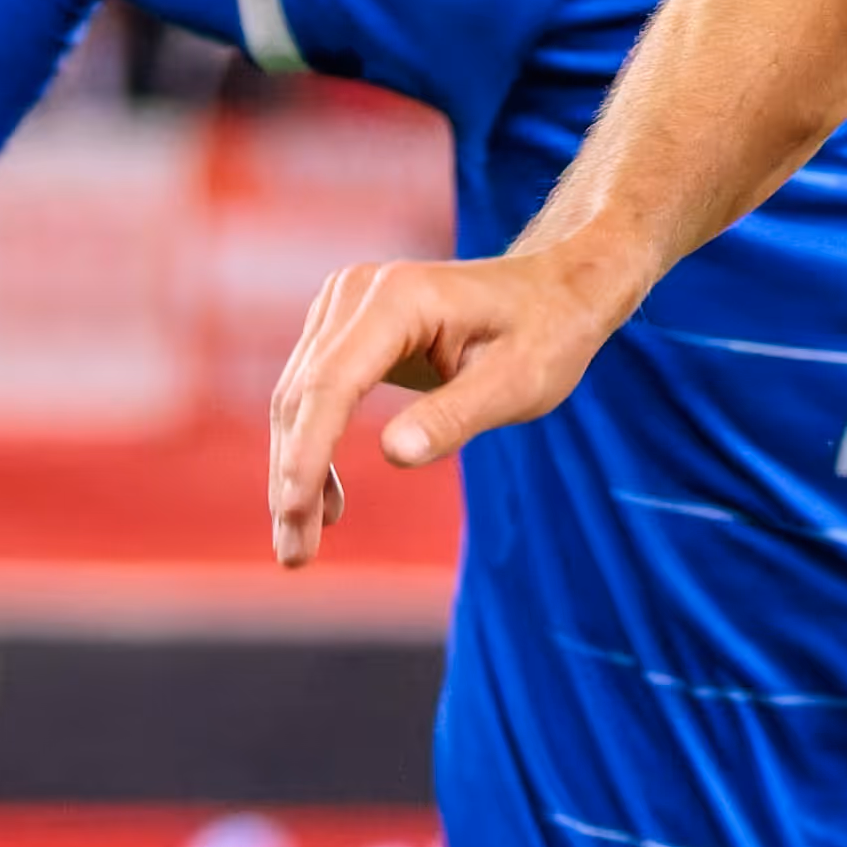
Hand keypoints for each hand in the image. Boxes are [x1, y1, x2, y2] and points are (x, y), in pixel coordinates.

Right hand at [265, 254, 588, 566]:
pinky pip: (314, 393)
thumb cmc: (545, 335)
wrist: (553, 293)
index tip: (296, 514)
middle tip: (295, 554)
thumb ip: (455, 416)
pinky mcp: (344, 326)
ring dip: (294, 471)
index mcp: (398, 298)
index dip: (308, 453)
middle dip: (293, 478)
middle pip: (304, 396)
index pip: (331, 384)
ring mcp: (344, 305)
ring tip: (301, 544)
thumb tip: (395, 454)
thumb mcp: (517, 383)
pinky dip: (313, 448)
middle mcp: (358, 292)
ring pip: (298, 399)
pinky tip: (324, 502)